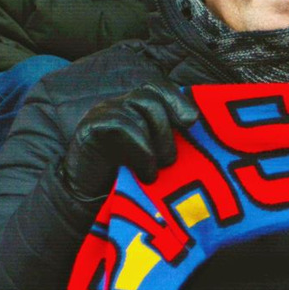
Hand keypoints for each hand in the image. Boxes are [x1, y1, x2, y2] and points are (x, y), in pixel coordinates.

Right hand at [60, 81, 199, 199]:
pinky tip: (145, 175)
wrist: (90, 201)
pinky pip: (122, 127)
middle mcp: (118, 105)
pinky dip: (141, 152)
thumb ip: (172, 140)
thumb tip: (198, 130)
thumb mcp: (157, 157)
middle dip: (166, 129)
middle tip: (170, 160)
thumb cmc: (130, 181)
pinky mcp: (90, 129)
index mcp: (135, 108)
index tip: (192, 121)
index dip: (177, 99)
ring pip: (139, 110)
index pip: (157, 88)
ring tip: (157, 171)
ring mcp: (102, 114)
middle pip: (150, 97)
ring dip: (156, 143)